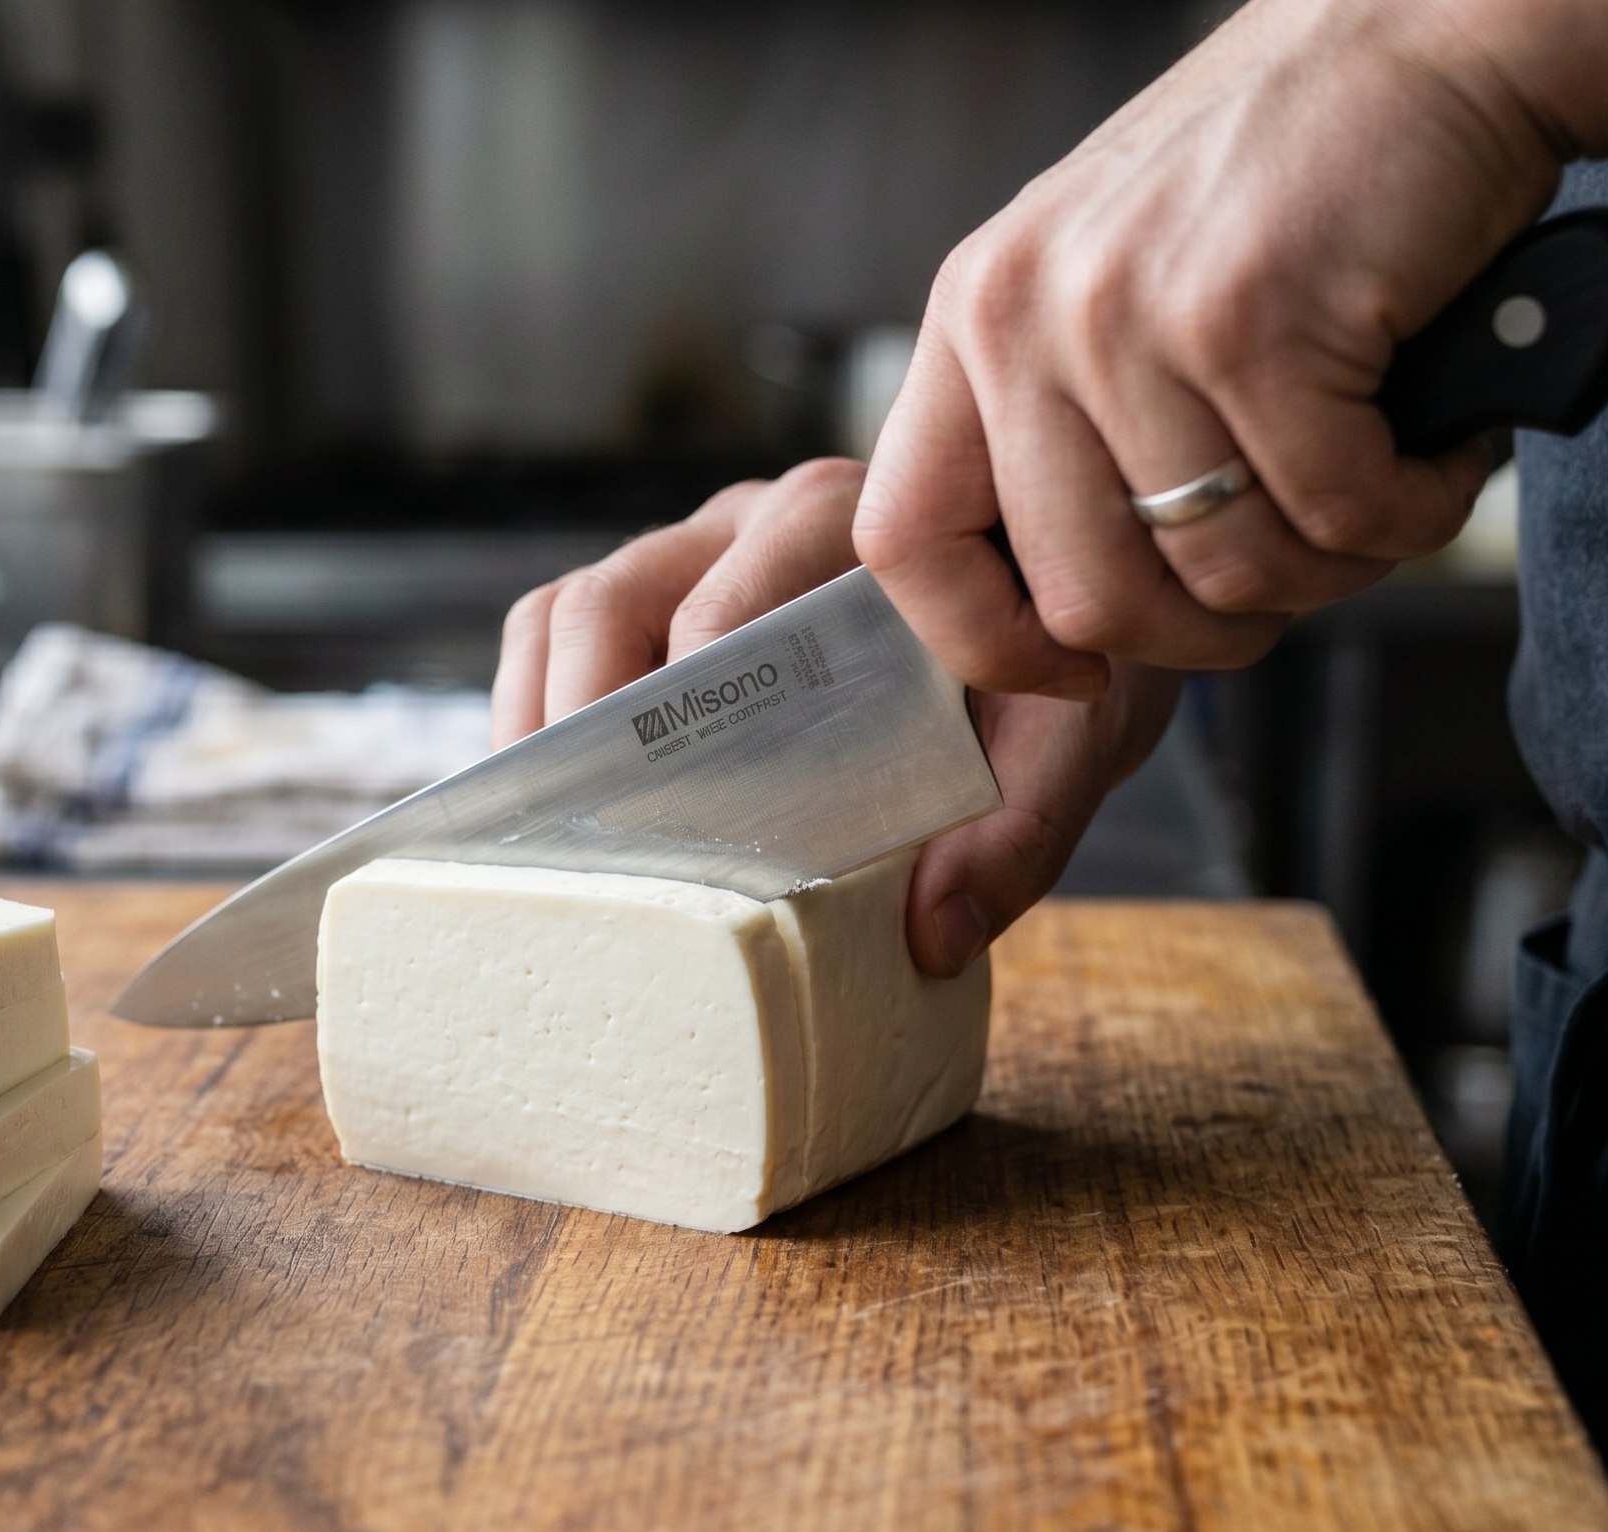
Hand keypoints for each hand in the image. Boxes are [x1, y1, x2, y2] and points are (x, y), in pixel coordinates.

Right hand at [490, 460, 1181, 975]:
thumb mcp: (1075, 739)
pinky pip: (554, 626)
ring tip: (540, 835)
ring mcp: (698, 548)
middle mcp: (757, 520)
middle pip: (616, 599)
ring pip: (568, 607)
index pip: (725, 607)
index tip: (672, 814)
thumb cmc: (1059, 662)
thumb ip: (1023, 827)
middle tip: (590, 844)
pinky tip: (546, 803)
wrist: (1074, 606)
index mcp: (851, 535)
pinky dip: (532, 709)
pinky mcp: (661, 589)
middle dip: (586, 727)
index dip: (678, 705)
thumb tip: (931, 935)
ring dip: (542, 722)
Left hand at [853, 0, 1566, 697]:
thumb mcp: (1115, 291)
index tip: (1075, 675)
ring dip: (1331, 570)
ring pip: (1220, 575)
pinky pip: (1334, 517)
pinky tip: (1436, 451)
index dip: (984, 646)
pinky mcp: (1248, 319)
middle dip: (1212, 634)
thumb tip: (1071, 622)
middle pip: (1084, 600)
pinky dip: (1410, 514)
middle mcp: (1022, 315)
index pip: (902, 542)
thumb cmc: (1292, 187)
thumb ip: (1069, 428)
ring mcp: (1126, 316)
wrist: (1438, 36)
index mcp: (974, 319)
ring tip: (1379, 490)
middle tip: (1298, 574)